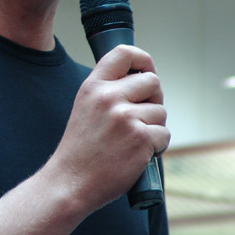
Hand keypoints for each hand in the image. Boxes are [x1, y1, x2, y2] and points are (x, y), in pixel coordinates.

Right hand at [43, 45, 169, 214]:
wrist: (70, 181)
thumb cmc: (81, 146)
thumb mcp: (86, 105)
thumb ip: (108, 88)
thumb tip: (142, 80)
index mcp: (94, 85)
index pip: (124, 53)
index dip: (142, 59)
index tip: (146, 69)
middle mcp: (108, 96)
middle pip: (152, 81)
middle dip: (154, 98)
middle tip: (142, 115)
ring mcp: (125, 117)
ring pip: (161, 111)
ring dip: (154, 126)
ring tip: (134, 139)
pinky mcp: (140, 138)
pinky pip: (164, 134)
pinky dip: (157, 146)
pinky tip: (139, 153)